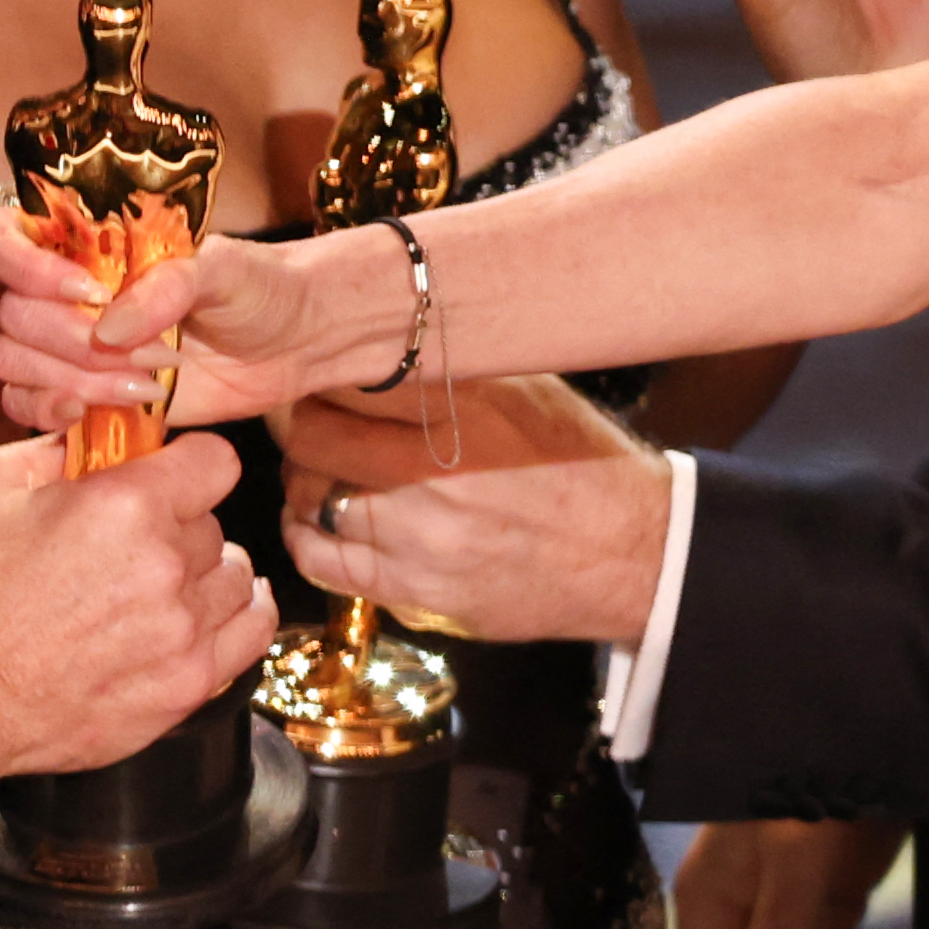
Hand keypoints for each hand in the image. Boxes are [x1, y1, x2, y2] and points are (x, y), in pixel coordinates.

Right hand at [0, 207, 317, 436]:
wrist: (294, 343)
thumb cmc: (259, 287)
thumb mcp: (225, 270)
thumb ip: (169, 285)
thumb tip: (109, 327)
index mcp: (85, 240)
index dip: (21, 265)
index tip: (90, 292)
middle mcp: (63, 289)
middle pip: (10, 313)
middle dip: (74, 342)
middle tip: (152, 354)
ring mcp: (69, 343)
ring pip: (14, 362)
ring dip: (73, 380)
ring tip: (147, 385)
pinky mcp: (82, 391)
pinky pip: (26, 405)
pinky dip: (52, 413)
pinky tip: (93, 414)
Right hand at [0, 429, 272, 775]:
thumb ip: (65, 444)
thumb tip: (106, 429)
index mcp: (125, 505)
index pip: (217, 460)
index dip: (190, 464)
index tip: (172, 475)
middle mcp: (165, 566)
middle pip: (213, 523)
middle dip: (177, 525)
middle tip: (128, 545)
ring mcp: (182, 632)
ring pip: (233, 576)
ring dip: (201, 574)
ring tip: (155, 586)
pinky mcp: (187, 685)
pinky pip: (253, 632)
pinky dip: (238, 615)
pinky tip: (208, 611)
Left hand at [272, 376, 672, 645]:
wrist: (631, 554)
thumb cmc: (577, 462)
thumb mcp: (525, 389)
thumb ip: (446, 367)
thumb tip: (370, 336)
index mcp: (465, 410)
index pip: (346, 380)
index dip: (314, 373)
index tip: (308, 370)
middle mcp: (437, 474)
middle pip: (312, 439)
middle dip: (297, 423)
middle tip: (303, 416)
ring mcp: (422, 539)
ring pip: (312, 498)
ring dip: (304, 479)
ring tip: (320, 467)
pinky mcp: (417, 592)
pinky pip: (322, 561)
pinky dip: (305, 535)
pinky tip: (316, 519)